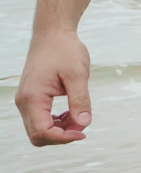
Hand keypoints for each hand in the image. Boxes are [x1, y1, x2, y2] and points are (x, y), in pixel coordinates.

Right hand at [14, 29, 93, 145]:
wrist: (53, 34)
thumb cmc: (65, 50)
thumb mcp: (78, 75)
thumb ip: (80, 100)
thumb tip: (84, 123)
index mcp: (33, 96)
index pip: (42, 131)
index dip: (64, 138)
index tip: (84, 132)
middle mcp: (24, 101)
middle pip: (37, 136)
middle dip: (61, 136)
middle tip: (83, 123)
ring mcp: (25, 101)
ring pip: (38, 130)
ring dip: (60, 130)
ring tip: (79, 115)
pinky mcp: (31, 98)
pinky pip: (40, 120)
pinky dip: (57, 122)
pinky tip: (71, 112)